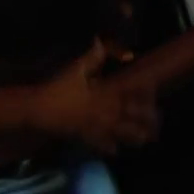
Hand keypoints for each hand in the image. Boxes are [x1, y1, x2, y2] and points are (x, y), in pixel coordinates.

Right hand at [28, 40, 158, 155]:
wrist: (36, 108)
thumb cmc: (56, 87)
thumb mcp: (75, 69)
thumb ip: (93, 57)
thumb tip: (101, 42)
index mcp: (104, 93)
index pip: (132, 92)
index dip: (146, 92)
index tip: (154, 91)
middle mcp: (104, 111)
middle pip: (133, 117)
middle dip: (147, 120)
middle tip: (157, 122)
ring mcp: (96, 126)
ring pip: (122, 134)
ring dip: (135, 137)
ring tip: (144, 139)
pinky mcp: (85, 137)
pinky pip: (102, 146)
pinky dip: (110, 148)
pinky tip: (117, 151)